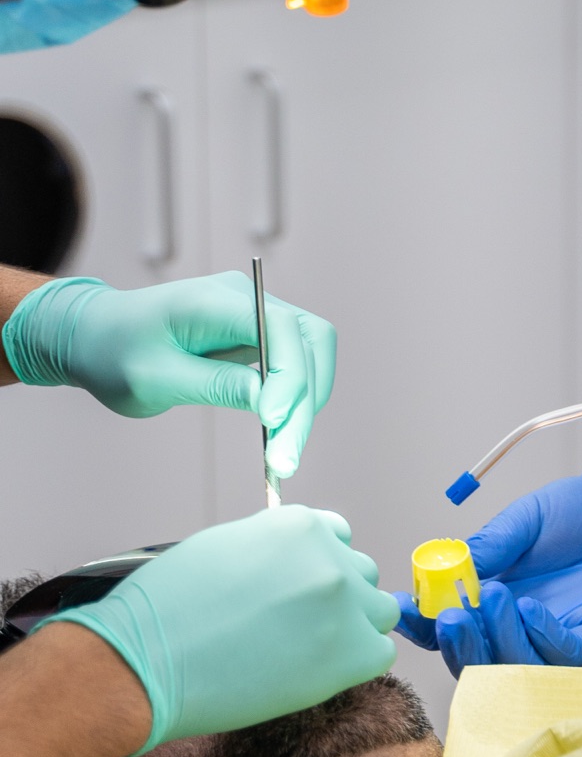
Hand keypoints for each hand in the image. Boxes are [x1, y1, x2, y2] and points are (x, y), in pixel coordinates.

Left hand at [1, 272, 335, 476]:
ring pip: (310, 352)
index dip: (289, 374)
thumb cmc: (115, 353)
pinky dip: (295, 398)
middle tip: (286, 457)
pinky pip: (293, 363)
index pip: (280, 329)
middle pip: (308, 340)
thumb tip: (268, 400)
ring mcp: (255, 316)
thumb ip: (214, 384)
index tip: (273, 422)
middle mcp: (247, 299)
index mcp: (216, 300)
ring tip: (284, 453)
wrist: (96, 336)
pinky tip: (280, 433)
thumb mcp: (154, 378)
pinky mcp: (255, 337)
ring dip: (306, 402)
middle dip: (305, 398)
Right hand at [39, 505, 397, 750]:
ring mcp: (343, 602)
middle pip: (362, 576)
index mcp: (300, 524)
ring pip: (378, 613)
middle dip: (339, 599)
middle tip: (297, 630)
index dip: (320, 567)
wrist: (147, 660)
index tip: (298, 593)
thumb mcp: (228, 547)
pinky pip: (379, 653)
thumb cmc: (169, 607)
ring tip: (307, 654)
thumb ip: (276, 550)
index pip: (339, 538)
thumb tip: (294, 567)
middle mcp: (330, 555)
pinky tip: (319, 673)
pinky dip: (356, 664)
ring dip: (353, 631)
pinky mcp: (347, 651)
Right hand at [394, 459, 581, 674]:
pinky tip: (530, 608)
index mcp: (494, 597)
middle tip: (447, 617)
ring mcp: (556, 635)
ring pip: (516, 664)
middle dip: (457, 643)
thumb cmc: (581, 510)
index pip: (449, 623)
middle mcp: (520, 625)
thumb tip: (443, 566)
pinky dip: (540, 636)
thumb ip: (491, 544)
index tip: (402, 608)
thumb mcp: (526, 518)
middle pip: (477, 657)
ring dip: (497, 639)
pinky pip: (563, 653)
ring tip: (491, 597)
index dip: (423, 622)